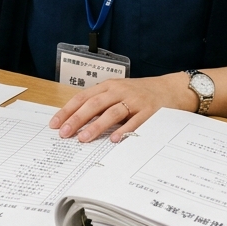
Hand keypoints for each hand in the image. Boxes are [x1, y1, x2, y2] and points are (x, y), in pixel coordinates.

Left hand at [50, 73, 195, 142]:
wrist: (171, 89)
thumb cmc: (141, 93)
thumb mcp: (118, 92)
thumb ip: (100, 104)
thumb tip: (75, 121)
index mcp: (109, 86)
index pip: (83, 97)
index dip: (68, 110)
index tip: (55, 124)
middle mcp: (120, 91)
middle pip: (94, 104)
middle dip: (77, 119)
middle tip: (64, 133)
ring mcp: (135, 100)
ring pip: (112, 112)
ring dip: (96, 126)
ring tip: (84, 138)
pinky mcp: (150, 111)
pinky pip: (135, 121)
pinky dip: (124, 130)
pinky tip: (114, 139)